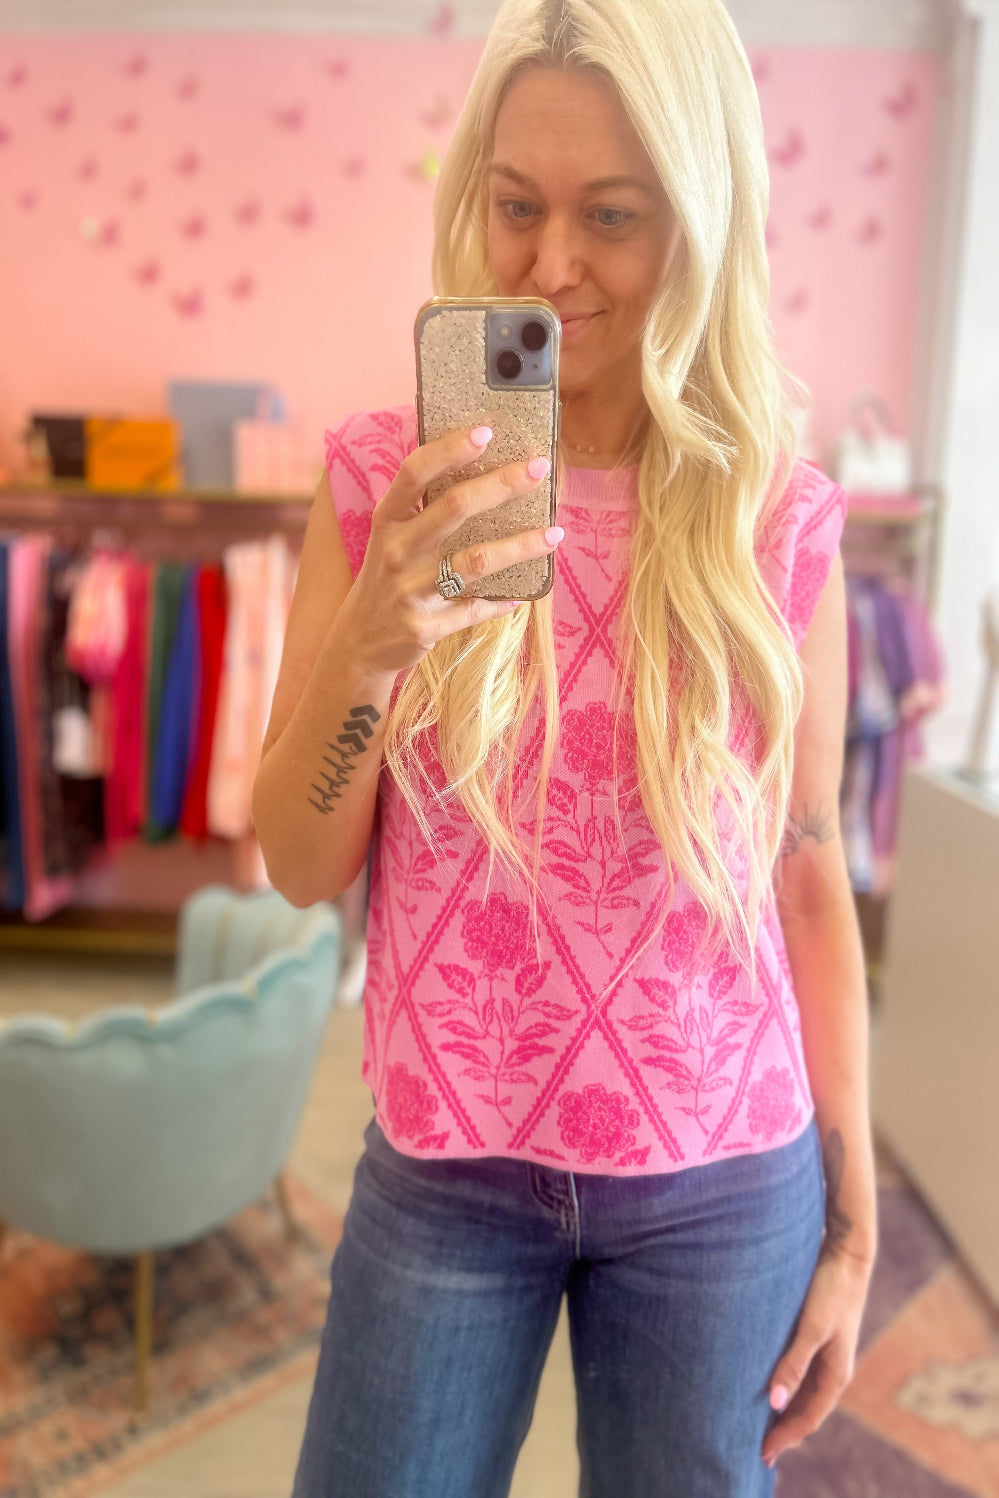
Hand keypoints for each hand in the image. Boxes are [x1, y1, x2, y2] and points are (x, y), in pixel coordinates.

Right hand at [336, 424, 561, 678]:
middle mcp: (395, 551)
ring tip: (554, 533)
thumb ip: (423, 507)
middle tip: (539, 468)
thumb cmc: (386, 577)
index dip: (449, 449)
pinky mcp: (426, 626)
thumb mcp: (391, 537)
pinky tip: (524, 593)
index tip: (486, 431)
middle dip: (502, 484)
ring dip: (520, 546)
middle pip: (455, 507)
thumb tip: (482, 470)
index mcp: (387, 520)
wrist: (359, 642)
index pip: (415, 472)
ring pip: (476, 561)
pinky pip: (476, 609)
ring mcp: (410, 591)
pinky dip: (503, 600)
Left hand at [762, 1242, 874, 1469]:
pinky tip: (767, 1386)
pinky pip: (800, 1373)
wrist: (846, 1252)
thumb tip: (774, 1403)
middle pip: (806, 1410)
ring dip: (783, 1410)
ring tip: (758, 1424)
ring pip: (802, 1393)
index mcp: (836, 1374)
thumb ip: (793, 1364)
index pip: (807, 1418)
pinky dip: (785, 1386)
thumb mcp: (811, 1328)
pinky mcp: (816, 1336)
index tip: (762, 1454)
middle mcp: (833, 1368)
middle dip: (784, 1431)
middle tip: (759, 1450)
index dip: (785, 1437)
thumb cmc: (830, 1288)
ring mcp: (826, 1353)